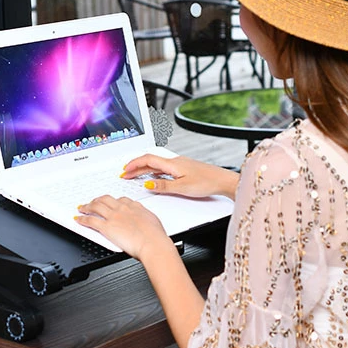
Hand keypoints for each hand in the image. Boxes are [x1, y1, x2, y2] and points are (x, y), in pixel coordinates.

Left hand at [75, 196, 171, 260]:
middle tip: (93, 202)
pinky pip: (91, 220)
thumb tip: (145, 221)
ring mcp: (114, 217)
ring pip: (96, 207)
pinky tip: (78, 219)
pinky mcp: (107, 227)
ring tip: (82, 208)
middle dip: (97, 200)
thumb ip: (146, 219)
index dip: (113, 200)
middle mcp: (123, 209)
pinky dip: (82, 219)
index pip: (121, 200)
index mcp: (135, 207)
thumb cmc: (155, 236)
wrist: (152, 243)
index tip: (111, 202)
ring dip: (87, 206)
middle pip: (106, 200)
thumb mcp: (153, 221)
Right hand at [122, 154, 238, 199]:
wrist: (223, 180)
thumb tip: (148, 185)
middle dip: (135, 167)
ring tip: (134, 176)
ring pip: (157, 165)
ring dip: (144, 169)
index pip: (148, 160)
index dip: (134, 164)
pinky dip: (154, 172)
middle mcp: (175, 161)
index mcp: (172, 164)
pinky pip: (164, 168)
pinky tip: (153, 178)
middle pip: (150, 161)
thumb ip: (163, 186)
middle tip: (125, 174)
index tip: (124, 170)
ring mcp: (179, 164)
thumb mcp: (182, 188)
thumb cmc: (207, 182)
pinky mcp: (184, 169)